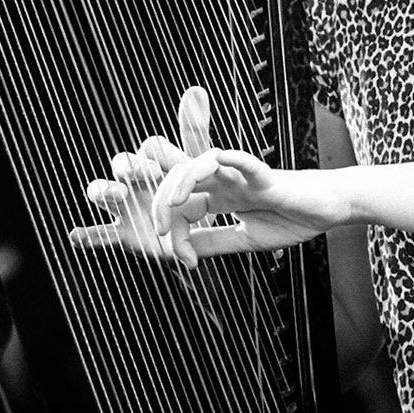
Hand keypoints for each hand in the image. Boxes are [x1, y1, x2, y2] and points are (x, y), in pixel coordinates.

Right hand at [68, 85, 213, 262]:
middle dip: (129, 167)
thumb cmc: (194, 195)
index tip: (160, 171)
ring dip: (103, 191)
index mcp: (154, 162)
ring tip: (116, 195)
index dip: (152, 159)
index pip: (148, 150)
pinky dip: (88, 236)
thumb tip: (196, 88)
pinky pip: (101, 235)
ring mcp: (125, 207)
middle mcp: (134, 181)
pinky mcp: (123, 235)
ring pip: (102, 192)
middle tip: (146, 176)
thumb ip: (194, 131)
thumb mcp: (199, 166)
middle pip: (121, 164)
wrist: (197, 234)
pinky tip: (76, 236)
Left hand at [70, 87, 344, 267]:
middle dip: (132, 183)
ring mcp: (233, 173)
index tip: (82, 237)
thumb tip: (176, 253)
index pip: (159, 202)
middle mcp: (214, 179)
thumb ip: (209, 241)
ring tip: (164, 210)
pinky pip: (227, 159)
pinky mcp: (257, 170)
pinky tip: (189, 185)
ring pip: (189, 165)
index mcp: (208, 195)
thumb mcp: (242, 240)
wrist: (330, 209)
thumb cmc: (290, 220)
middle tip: (109, 201)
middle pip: (164, 172)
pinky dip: (206, 168)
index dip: (126, 218)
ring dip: (169, 185)